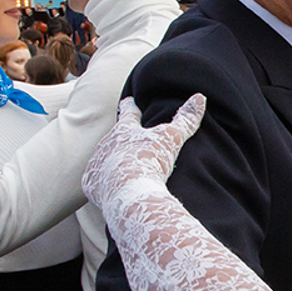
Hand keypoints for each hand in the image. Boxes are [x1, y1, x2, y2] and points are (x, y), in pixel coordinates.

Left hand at [82, 94, 205, 209]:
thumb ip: (186, 119)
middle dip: (120, 137)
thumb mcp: (172, 138)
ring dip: (112, 161)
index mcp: (124, 129)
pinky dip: (104, 183)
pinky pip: (97, 181)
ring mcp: (97, 163)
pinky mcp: (91, 183)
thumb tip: (200, 98)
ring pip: (103, 158)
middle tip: (126, 139)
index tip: (128, 101)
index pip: (128, 112)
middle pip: (113, 136)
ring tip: (122, 168)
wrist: (130, 193)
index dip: (130, 107)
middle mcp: (106, 143)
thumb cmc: (150, 161)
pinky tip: (113, 188)